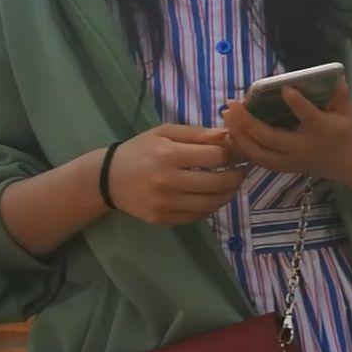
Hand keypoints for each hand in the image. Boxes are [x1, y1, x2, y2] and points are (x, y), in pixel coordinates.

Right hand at [108, 124, 248, 224]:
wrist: (107, 178)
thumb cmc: (140, 149)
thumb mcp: (165, 132)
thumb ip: (197, 133)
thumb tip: (228, 135)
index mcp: (169, 155)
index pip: (215, 157)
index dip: (234, 154)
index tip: (240, 152)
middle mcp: (168, 181)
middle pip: (217, 183)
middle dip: (237, 176)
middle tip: (244, 170)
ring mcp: (165, 203)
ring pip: (210, 203)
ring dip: (229, 194)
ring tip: (233, 184)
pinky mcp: (162, 219)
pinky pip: (197, 216)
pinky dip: (211, 207)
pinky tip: (215, 196)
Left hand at [221, 79, 351, 180]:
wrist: (343, 161)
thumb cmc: (341, 129)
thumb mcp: (345, 110)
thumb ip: (340, 92)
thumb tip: (335, 73)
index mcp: (321, 129)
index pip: (309, 117)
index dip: (297, 103)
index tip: (284, 88)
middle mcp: (302, 147)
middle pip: (271, 138)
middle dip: (248, 122)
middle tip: (233, 104)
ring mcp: (289, 160)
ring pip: (258, 152)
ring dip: (239, 134)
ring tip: (226, 115)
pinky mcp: (280, 167)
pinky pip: (255, 159)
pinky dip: (239, 146)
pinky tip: (228, 131)